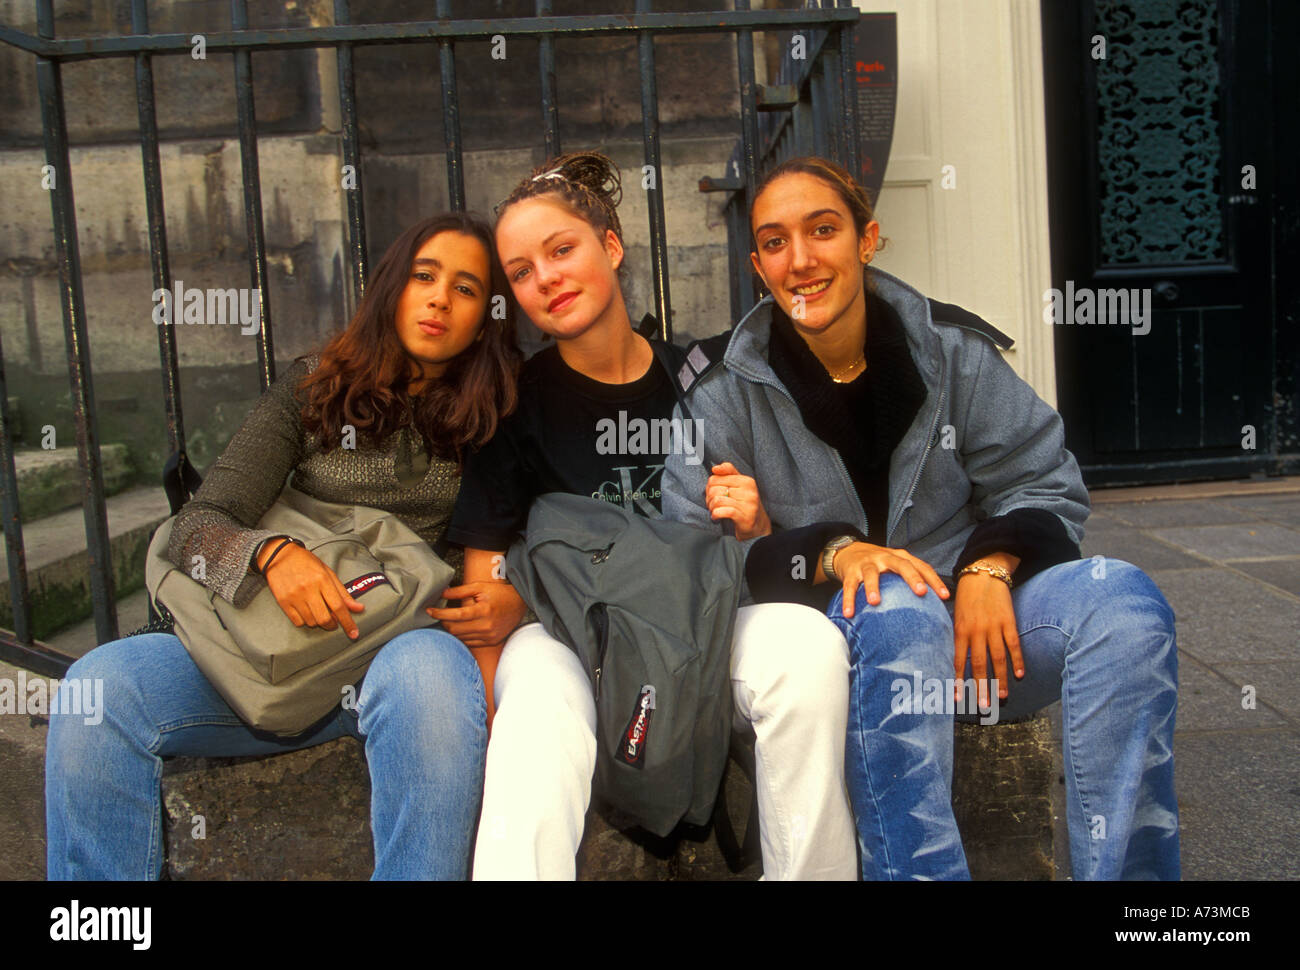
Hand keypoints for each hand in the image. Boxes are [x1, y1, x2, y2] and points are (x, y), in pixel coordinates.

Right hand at [259, 540, 363, 638]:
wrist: (280, 556)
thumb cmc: (307, 563)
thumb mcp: (328, 573)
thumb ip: (343, 593)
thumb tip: (359, 608)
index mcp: (323, 580)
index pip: (338, 606)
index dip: (348, 622)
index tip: (354, 634)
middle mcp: (308, 589)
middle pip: (324, 618)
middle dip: (332, 625)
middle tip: (334, 622)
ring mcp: (294, 596)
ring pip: (311, 622)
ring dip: (318, 622)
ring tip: (319, 612)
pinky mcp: (283, 602)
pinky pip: (298, 622)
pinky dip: (305, 622)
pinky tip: (307, 612)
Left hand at [428, 581, 526, 646]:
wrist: (520, 605)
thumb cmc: (499, 593)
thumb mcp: (480, 587)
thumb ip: (460, 591)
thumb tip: (442, 593)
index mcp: (483, 611)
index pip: (456, 615)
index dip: (440, 613)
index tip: (429, 610)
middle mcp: (486, 626)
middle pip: (455, 629)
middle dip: (443, 622)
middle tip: (439, 615)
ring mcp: (489, 636)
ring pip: (460, 638)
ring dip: (451, 630)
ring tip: (448, 620)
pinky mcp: (490, 642)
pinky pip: (469, 643)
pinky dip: (461, 636)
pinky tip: (460, 628)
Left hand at [705, 461, 771, 540]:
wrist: (757, 526)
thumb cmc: (744, 504)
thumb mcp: (739, 486)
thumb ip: (728, 473)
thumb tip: (715, 468)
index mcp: (747, 481)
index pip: (715, 478)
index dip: (709, 488)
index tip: (712, 495)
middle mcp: (750, 491)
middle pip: (714, 490)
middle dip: (709, 499)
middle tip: (712, 505)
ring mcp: (749, 505)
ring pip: (717, 500)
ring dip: (711, 508)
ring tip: (714, 511)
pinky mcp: (746, 517)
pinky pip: (724, 512)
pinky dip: (716, 514)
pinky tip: (716, 517)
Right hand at [831, 542, 948, 617]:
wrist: (848, 551)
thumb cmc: (879, 564)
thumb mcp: (896, 566)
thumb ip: (910, 580)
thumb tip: (932, 608)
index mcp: (900, 557)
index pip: (921, 567)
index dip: (934, 580)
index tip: (945, 596)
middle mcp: (885, 557)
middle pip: (901, 565)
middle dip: (912, 578)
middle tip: (921, 592)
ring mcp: (867, 563)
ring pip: (871, 574)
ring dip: (873, 588)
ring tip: (875, 602)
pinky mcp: (851, 571)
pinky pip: (849, 586)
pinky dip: (848, 599)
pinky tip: (849, 613)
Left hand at [953, 568, 1023, 709]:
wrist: (984, 575)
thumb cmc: (967, 597)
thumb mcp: (956, 616)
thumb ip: (957, 637)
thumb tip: (956, 660)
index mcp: (960, 630)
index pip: (958, 660)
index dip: (958, 680)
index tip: (958, 698)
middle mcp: (976, 631)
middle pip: (979, 664)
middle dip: (981, 686)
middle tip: (984, 705)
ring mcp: (993, 627)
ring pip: (998, 658)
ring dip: (1000, 678)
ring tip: (1002, 695)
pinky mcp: (1009, 622)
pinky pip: (1013, 644)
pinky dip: (1017, 660)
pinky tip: (1019, 674)